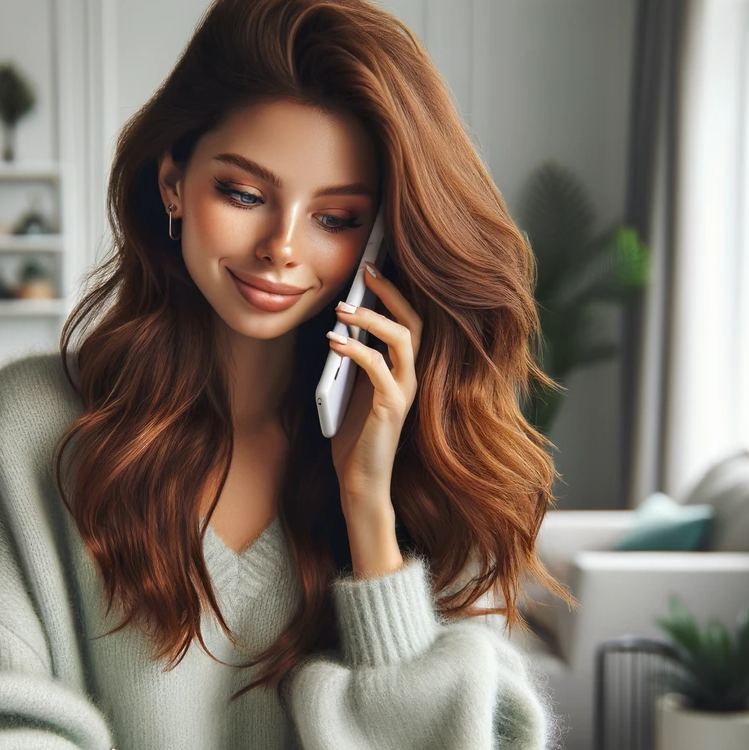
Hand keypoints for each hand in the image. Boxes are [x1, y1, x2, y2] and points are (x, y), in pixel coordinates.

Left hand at [327, 262, 422, 507]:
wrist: (361, 482)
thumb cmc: (354, 439)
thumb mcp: (351, 391)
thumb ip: (352, 363)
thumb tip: (338, 327)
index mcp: (401, 371)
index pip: (407, 321)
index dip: (393, 293)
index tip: (371, 267)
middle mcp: (410, 377)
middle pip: (413, 321)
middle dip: (391, 292)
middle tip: (366, 270)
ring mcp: (404, 391)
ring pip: (403, 338)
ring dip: (372, 318)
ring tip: (343, 309)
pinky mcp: (392, 407)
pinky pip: (379, 368)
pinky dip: (357, 350)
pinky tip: (335, 341)